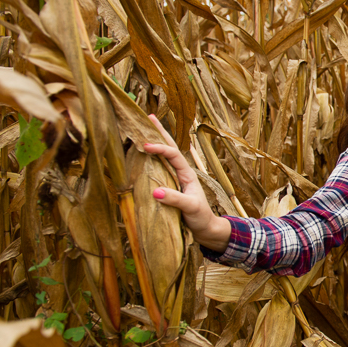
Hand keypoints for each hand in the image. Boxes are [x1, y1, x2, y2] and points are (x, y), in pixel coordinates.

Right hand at [143, 115, 230, 252]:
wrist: (206, 230)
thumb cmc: (201, 218)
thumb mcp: (190, 208)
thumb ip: (175, 199)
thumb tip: (155, 192)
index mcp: (187, 174)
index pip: (172, 154)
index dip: (160, 147)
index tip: (145, 146)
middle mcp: (180, 173)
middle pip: (169, 147)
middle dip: (159, 132)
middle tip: (147, 116)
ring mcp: (174, 179)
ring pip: (162, 157)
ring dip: (154, 141)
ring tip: (143, 127)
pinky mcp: (168, 187)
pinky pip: (157, 169)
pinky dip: (149, 159)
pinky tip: (141, 153)